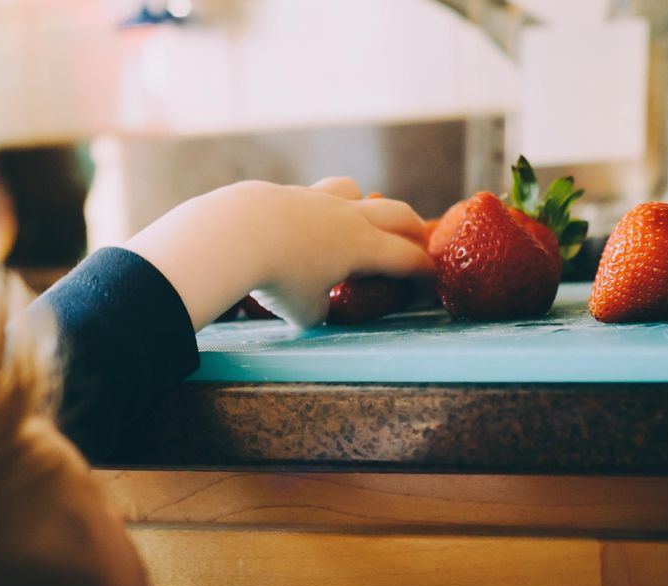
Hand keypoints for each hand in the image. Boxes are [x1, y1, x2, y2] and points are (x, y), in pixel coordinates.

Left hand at [122, 177, 433, 328]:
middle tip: (418, 242)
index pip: (407, 258)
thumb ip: (319, 309)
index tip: (432, 281)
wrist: (235, 234)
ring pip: (354, 191)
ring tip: (360, 220)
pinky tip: (303, 225)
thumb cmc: (277, 279)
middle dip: (413, 229)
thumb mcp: (305, 312)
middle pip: (396, 213)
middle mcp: (348, 217)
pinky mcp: (286, 193)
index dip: (425, 271)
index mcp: (363, 247)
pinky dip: (319, 210)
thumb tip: (317, 305)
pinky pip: (314, 196)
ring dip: (365, 204)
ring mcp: (317, 199)